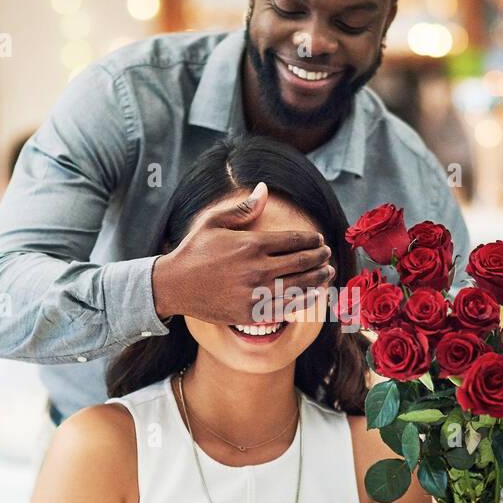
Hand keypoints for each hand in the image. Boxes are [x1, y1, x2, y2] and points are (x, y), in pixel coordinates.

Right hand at [151, 182, 334, 321]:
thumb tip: (264, 189)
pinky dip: (304, 300)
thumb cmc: (194, 251)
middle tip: (327, 254)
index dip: (311, 239)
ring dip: (319, 278)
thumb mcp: (213, 221)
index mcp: (250, 244)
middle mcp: (257, 269)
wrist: (174, 286)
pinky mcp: (251, 314)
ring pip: (299, 286)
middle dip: (320, 257)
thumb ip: (243, 208)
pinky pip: (286, 307)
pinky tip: (314, 294)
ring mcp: (255, 293)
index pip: (293, 240)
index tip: (318, 239)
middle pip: (302, 262)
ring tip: (328, 273)